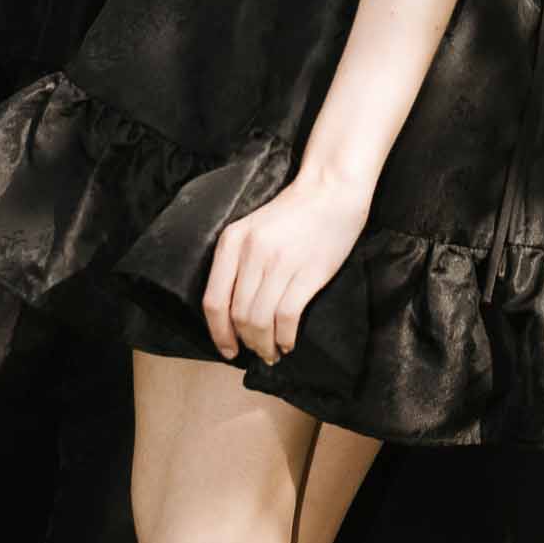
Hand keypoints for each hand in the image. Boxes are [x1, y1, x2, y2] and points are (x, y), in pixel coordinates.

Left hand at [203, 173, 370, 364]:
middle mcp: (251, 252)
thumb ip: (239, 263)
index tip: (227, 350)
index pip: (214, 300)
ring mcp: (279, 262)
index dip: (218, 333)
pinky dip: (285, 337)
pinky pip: (287, 317)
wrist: (330, 190)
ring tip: (273, 352)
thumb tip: (234, 314)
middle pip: (238, 315)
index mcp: (232, 241)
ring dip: (264, 345)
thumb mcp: (253, 229)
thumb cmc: (294, 212)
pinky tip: (289, 342)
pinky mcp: (307, 272)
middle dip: (246, 342)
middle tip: (256, 351)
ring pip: (260, 321)